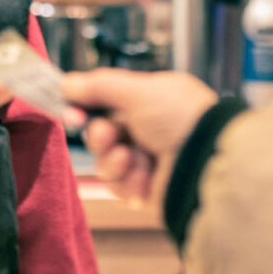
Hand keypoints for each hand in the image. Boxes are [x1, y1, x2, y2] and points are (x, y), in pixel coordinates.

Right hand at [62, 70, 217, 204]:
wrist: (205, 162)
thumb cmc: (180, 118)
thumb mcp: (137, 91)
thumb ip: (99, 86)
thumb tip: (66, 83)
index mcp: (154, 101)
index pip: (110, 102)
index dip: (87, 107)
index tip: (69, 110)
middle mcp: (151, 130)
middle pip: (103, 135)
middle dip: (100, 137)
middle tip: (108, 136)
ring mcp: (150, 161)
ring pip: (107, 163)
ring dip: (114, 161)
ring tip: (132, 159)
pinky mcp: (148, 190)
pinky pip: (120, 187)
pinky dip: (129, 181)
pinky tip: (146, 176)